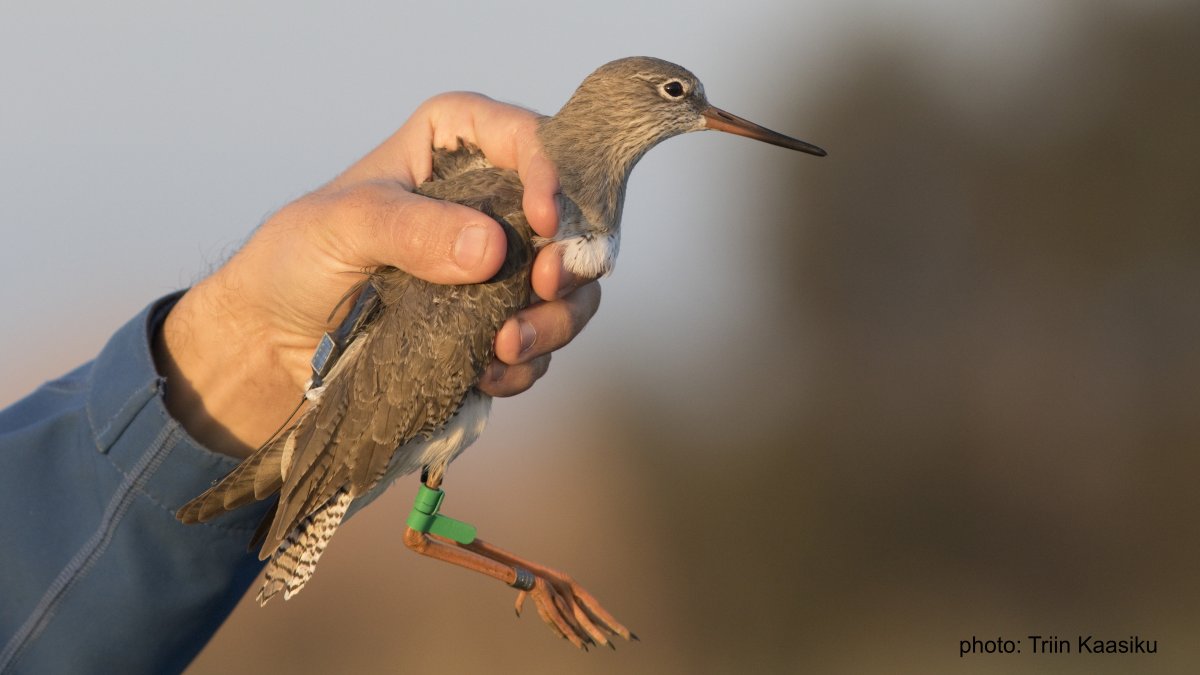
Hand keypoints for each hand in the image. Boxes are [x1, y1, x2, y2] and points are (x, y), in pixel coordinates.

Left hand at [155, 92, 600, 457]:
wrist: (272, 345)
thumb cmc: (294, 261)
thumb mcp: (341, 227)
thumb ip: (412, 229)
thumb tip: (491, 248)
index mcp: (454, 147)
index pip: (528, 139)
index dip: (552, 174)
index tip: (544, 221)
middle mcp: (491, 200)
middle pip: (569, 219)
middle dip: (570, 259)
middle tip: (546, 288)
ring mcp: (500, 267)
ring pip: (569, 288)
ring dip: (554, 320)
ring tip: (506, 347)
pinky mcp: (497, 323)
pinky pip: (543, 342)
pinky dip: (527, 361)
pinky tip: (488, 373)